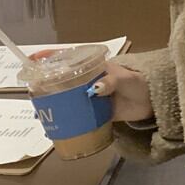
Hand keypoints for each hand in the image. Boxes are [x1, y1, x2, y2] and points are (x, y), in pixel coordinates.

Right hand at [29, 53, 153, 122]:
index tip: (32, 60)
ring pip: (67, 98)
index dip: (50, 57)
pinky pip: (77, 115)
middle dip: (46, 85)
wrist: (152, 101)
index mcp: (93, 67)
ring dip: (53, 104)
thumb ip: (112, 82)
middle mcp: (88, 80)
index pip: (68, 58)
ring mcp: (90, 97)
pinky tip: (56, 126)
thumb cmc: (139, 83)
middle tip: (32, 93)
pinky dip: (66, 120)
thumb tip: (95, 89)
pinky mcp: (95, 112)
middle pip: (62, 80)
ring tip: (40, 112)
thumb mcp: (126, 80)